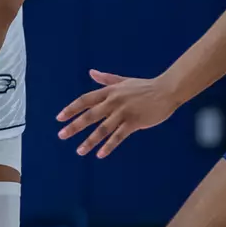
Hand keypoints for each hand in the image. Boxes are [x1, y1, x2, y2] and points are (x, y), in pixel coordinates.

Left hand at [58, 71, 179, 157]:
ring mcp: (124, 112)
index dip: (71, 109)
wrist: (166, 90)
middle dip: (74, 126)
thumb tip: (91, 72)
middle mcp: (114, 101)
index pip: (85, 100)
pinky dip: (109, 145)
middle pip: (90, 115)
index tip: (59, 118)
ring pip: (103, 129)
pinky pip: (119, 136)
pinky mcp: (135, 122)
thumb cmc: (144, 86)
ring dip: (90, 141)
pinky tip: (100, 154)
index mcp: (110, 91)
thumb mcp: (123, 81)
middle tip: (61, 135)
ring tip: (79, 151)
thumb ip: (106, 79)